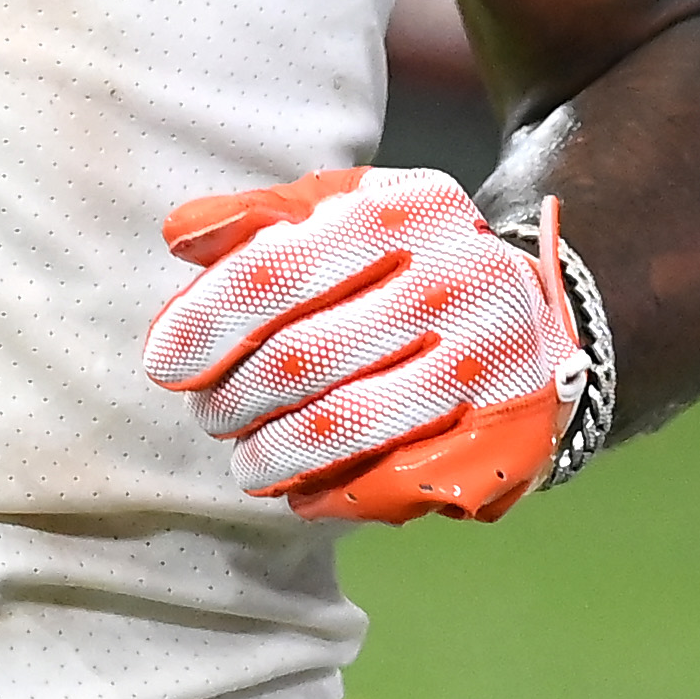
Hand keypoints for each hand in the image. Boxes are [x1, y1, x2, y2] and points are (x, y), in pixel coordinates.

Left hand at [142, 164, 597, 525]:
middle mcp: (457, 277)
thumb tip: (179, 237)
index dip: (206, 323)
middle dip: (234, 396)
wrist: (536, 314)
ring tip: (242, 459)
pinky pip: (396, 473)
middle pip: (306, 354)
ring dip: (274, 451)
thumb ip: (261, 219)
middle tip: (207, 416)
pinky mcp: (504, 429)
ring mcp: (488, 358)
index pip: (278, 267)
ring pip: (348, 422)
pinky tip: (298, 489)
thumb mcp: (348, 212)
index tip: (163, 364)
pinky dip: (331, 489)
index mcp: (408, 208)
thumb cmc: (410, 261)